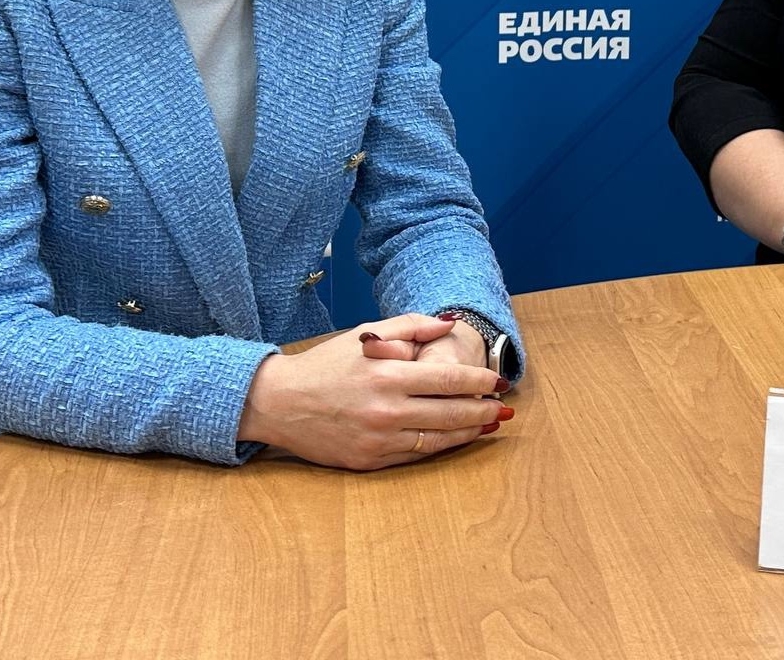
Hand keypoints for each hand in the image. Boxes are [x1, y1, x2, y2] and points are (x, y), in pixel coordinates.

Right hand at [239, 314, 507, 468]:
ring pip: (437, 440)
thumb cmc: (325, 365)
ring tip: (489, 425)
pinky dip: (440, 447)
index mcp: (387, 375)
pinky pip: (415, 456)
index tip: (499, 381)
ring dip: (468, 432)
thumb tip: (449, 323)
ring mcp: (378, 439)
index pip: (448, 380)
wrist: (279, 403)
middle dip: (482, 411)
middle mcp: (386, 410)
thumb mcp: (366, 334)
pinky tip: (455, 439)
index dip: (479, 382)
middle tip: (503, 408)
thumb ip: (411, 326)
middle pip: (450, 414)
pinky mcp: (369, 461)